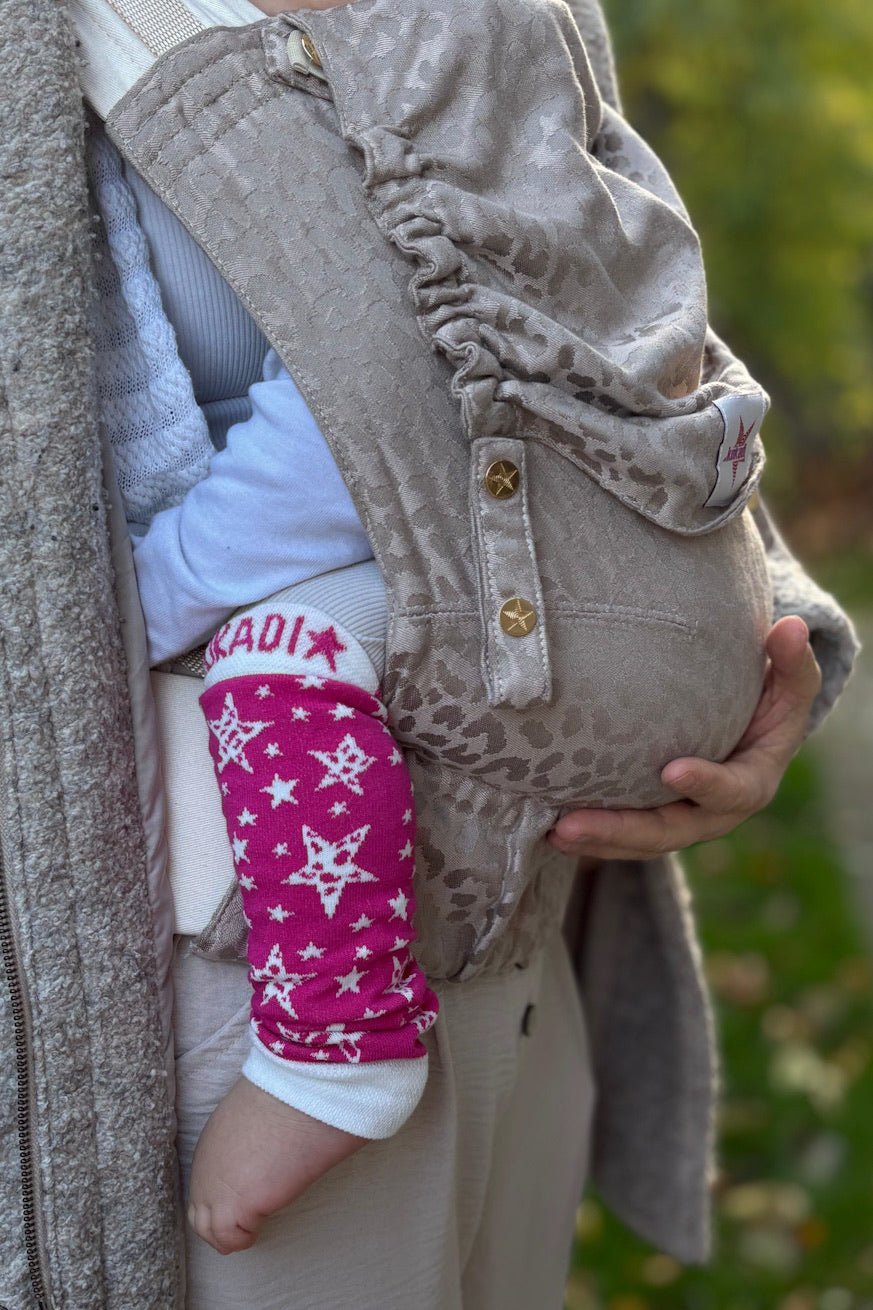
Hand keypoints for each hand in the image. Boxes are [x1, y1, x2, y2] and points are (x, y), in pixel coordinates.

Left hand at [187, 1075, 365, 1254]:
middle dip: (218, 1222)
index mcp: (209, 1143)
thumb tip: (261, 1138)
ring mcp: (217, 1191)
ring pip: (209, 1232)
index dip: (220, 1195)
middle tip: (245, 1220)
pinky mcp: (238, 1207)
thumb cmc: (283, 1095)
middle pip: (198, 1214)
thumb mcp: (250, 1112)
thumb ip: (244, 1131)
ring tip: (255, 1226)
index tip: (242, 1195)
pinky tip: (263, 1224)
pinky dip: (247, 1237)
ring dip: (231, 1234)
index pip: (203, 1183)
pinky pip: (233, 1238)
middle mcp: (205, 1170)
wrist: (293, 1098)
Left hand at [548, 616, 821, 861]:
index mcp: (751, 783)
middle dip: (621, 831)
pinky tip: (545, 828)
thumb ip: (792, 661)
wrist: (750, 732)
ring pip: (637, 843)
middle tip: (571, 824)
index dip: (705, 783)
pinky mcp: (652, 821)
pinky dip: (590, 836)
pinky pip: (621, 839)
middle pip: (668, 832)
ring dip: (596, 840)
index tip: (671, 768)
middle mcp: (712, 814)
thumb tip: (791, 625)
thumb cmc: (771, 703)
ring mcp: (680, 822)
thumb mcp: (790, 684)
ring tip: (552, 832)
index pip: (731, 791)